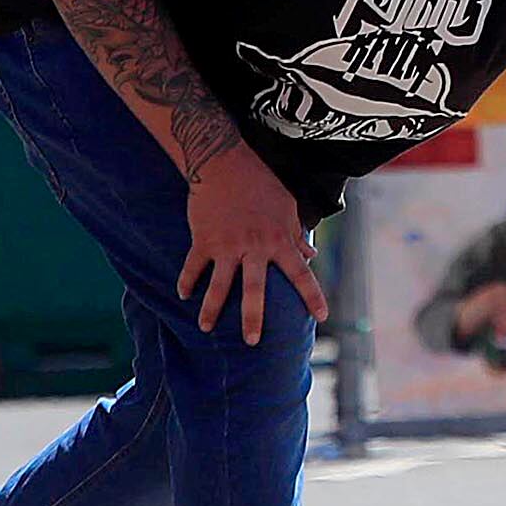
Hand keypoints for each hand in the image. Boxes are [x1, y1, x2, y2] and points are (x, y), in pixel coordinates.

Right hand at [181, 146, 322, 343]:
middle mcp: (254, 247)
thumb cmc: (261, 184)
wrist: (224, 163)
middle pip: (254, 290)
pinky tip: (184, 295)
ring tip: (205, 328)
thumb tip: (310, 256)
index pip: (301, 274)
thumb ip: (297, 235)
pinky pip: (193, 267)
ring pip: (219, 285)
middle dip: (253, 317)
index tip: (321, 317)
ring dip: (211, 308)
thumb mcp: (287, 208)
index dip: (312, 296)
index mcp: (280, 240)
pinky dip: (187, 281)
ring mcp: (226, 246)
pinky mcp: (203, 240)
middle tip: (253, 342)